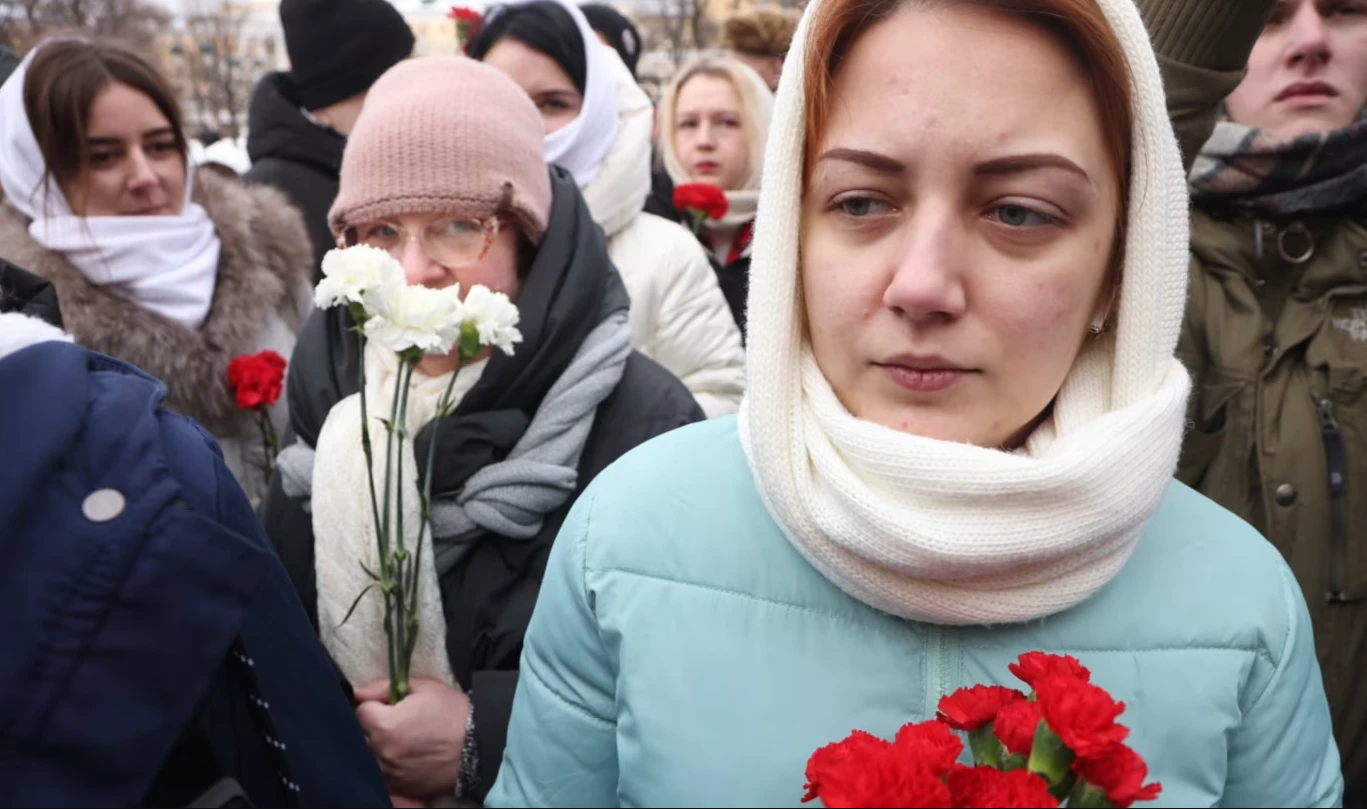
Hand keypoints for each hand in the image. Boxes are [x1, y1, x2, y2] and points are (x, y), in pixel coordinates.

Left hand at [355, 678, 470, 800]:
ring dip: (381, 748)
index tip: (391, 704)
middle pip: (363, 736)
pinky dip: (390, 766)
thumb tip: (358, 691)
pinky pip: (384, 775)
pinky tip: (407, 758)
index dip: (376, 705)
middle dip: (375, 727)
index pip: (361, 711)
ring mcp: (390, 773)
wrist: (480, 745)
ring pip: (372, 757)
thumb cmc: (453, 712)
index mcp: (384, 725)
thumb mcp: (424, 688)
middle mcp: (382, 752)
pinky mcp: (401, 787)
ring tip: (404, 741)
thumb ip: (385, 687)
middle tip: (398, 722)